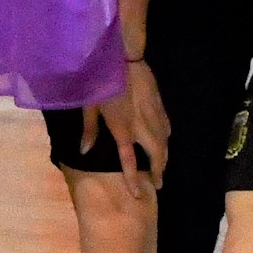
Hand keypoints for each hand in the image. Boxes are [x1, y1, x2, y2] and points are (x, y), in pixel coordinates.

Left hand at [89, 58, 170, 185]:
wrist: (122, 57)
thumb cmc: (99, 81)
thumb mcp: (89, 107)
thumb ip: (90, 130)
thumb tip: (85, 151)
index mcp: (122, 130)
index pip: (129, 161)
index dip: (134, 179)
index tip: (138, 195)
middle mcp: (142, 127)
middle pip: (156, 155)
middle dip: (159, 172)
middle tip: (158, 185)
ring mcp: (154, 116)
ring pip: (165, 143)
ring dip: (165, 157)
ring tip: (162, 168)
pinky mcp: (160, 105)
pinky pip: (167, 127)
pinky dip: (167, 139)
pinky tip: (165, 142)